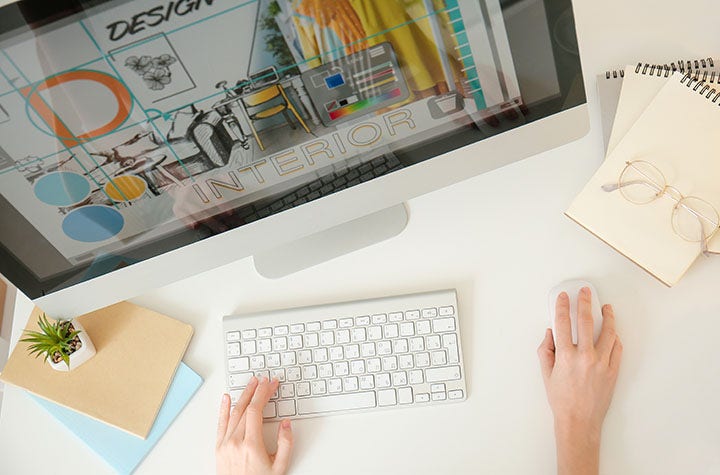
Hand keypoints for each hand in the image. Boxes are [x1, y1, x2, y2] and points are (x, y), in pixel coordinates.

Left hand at [216, 377, 293, 474]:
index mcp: (251, 444)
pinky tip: (226, 398)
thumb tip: (286, 424)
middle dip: (256, 391)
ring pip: (233, 413)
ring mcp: (225, 444)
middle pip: (244, 408)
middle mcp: (235, 442)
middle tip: (263, 380)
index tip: (271, 384)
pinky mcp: (219, 448)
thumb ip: (286, 444)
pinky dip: (223, 409)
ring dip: (242, 396)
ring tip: (250, 384)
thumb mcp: (280, 467)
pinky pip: (220, 424)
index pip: (256, 410)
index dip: (264, 394)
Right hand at [537, 287, 622, 474]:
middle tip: (586, 293)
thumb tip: (551, 333)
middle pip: (586, 321)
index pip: (563, 323)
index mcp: (565, 356)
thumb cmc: (561, 400)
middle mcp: (585, 357)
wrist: (579, 421)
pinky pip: (617, 349)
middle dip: (585, 303)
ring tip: (607, 308)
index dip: (563, 306)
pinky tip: (613, 332)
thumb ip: (546, 350)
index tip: (564, 297)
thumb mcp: (546, 374)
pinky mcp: (613, 371)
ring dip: (608, 317)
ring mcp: (601, 363)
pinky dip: (615, 338)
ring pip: (608, 333)